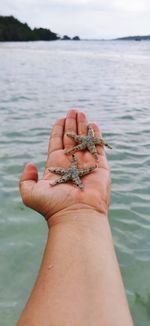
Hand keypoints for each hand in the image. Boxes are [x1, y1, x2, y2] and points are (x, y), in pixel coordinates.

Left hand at [19, 110, 110, 224]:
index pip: (57, 143)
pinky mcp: (100, 166)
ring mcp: (86, 164)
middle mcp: (71, 163)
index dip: (58, 131)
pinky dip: (96, 135)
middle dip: (71, 124)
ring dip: (83, 126)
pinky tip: (94, 124)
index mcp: (56, 166)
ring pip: (84, 139)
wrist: (76, 215)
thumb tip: (29, 163)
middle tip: (73, 111)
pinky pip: (97, 147)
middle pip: (71, 138)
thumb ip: (26, 178)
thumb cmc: (53, 206)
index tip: (60, 119)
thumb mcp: (30, 193)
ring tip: (82, 112)